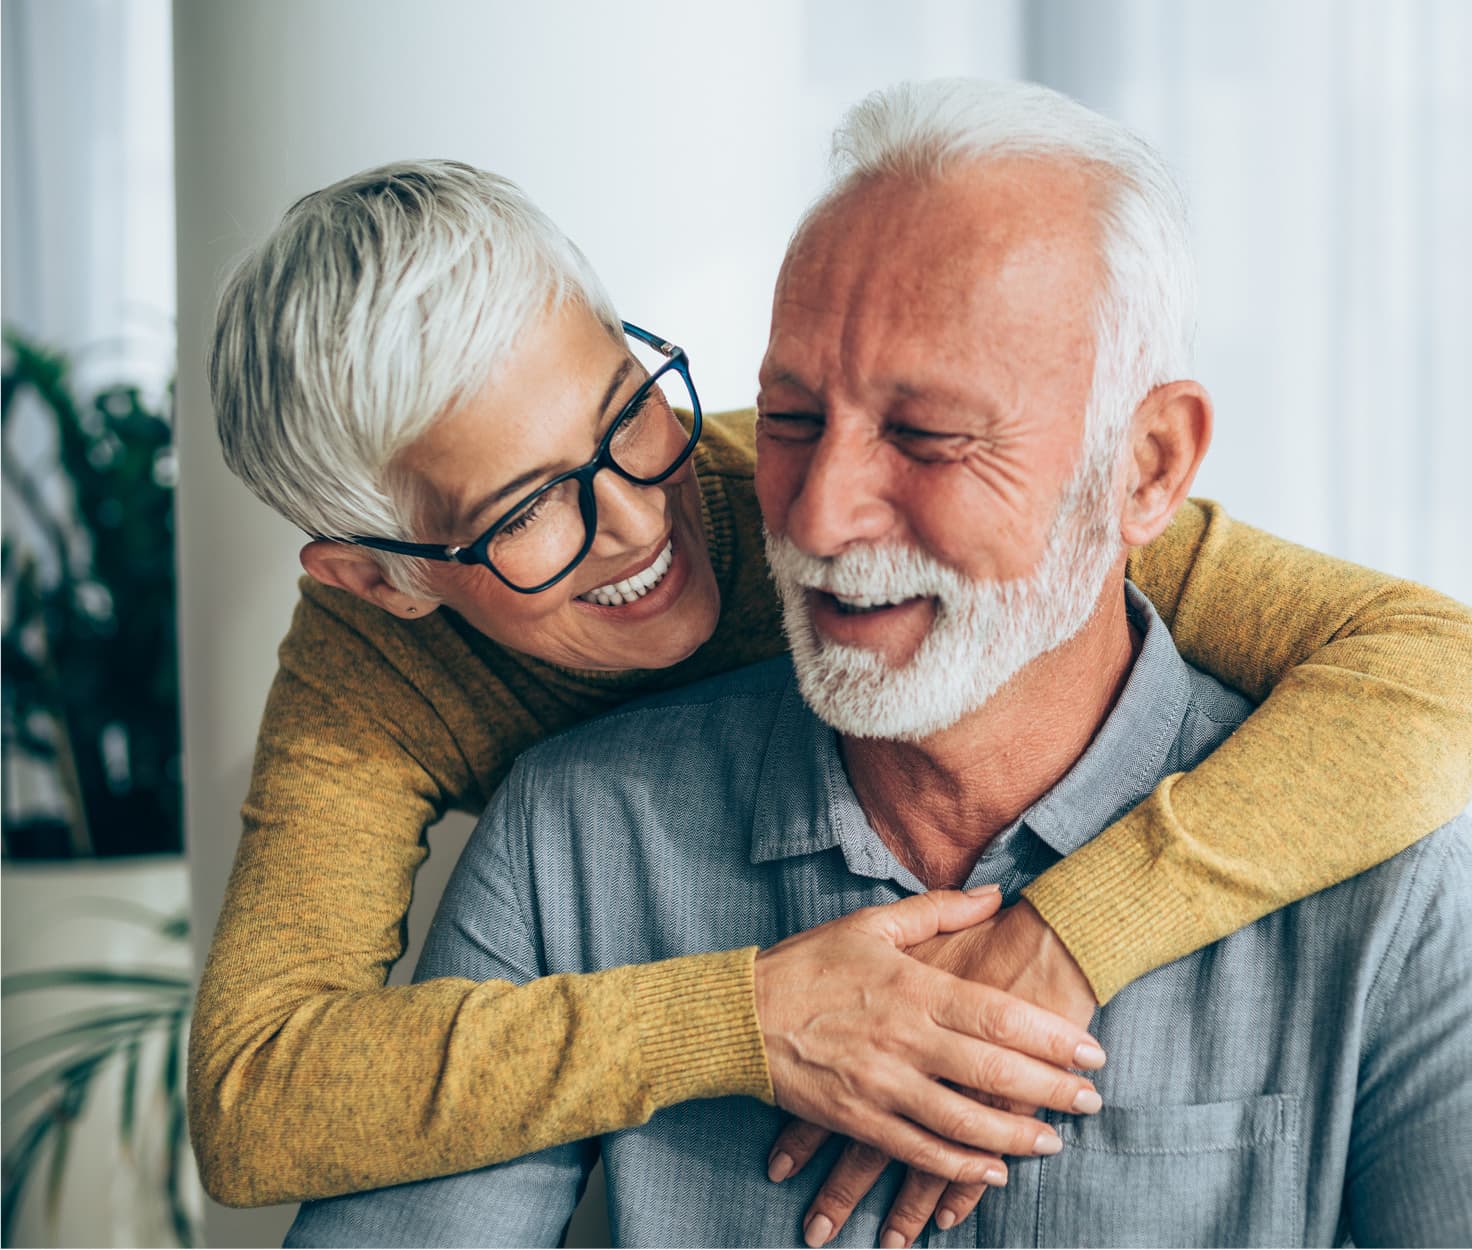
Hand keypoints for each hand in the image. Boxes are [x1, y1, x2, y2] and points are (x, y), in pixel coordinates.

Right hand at [755, 888, 1103, 1191]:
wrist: (737, 1015)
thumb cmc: (807, 963)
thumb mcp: (869, 923)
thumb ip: (937, 910)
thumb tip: (995, 894)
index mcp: (911, 987)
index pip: (998, 1015)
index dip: (1051, 1039)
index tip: (1091, 1053)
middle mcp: (903, 1039)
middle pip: (993, 1072)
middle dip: (1051, 1092)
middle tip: (1091, 1102)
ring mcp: (880, 1084)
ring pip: (962, 1122)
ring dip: (1015, 1138)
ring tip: (1052, 1144)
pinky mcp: (857, 1119)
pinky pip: (918, 1151)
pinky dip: (959, 1167)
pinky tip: (991, 1171)